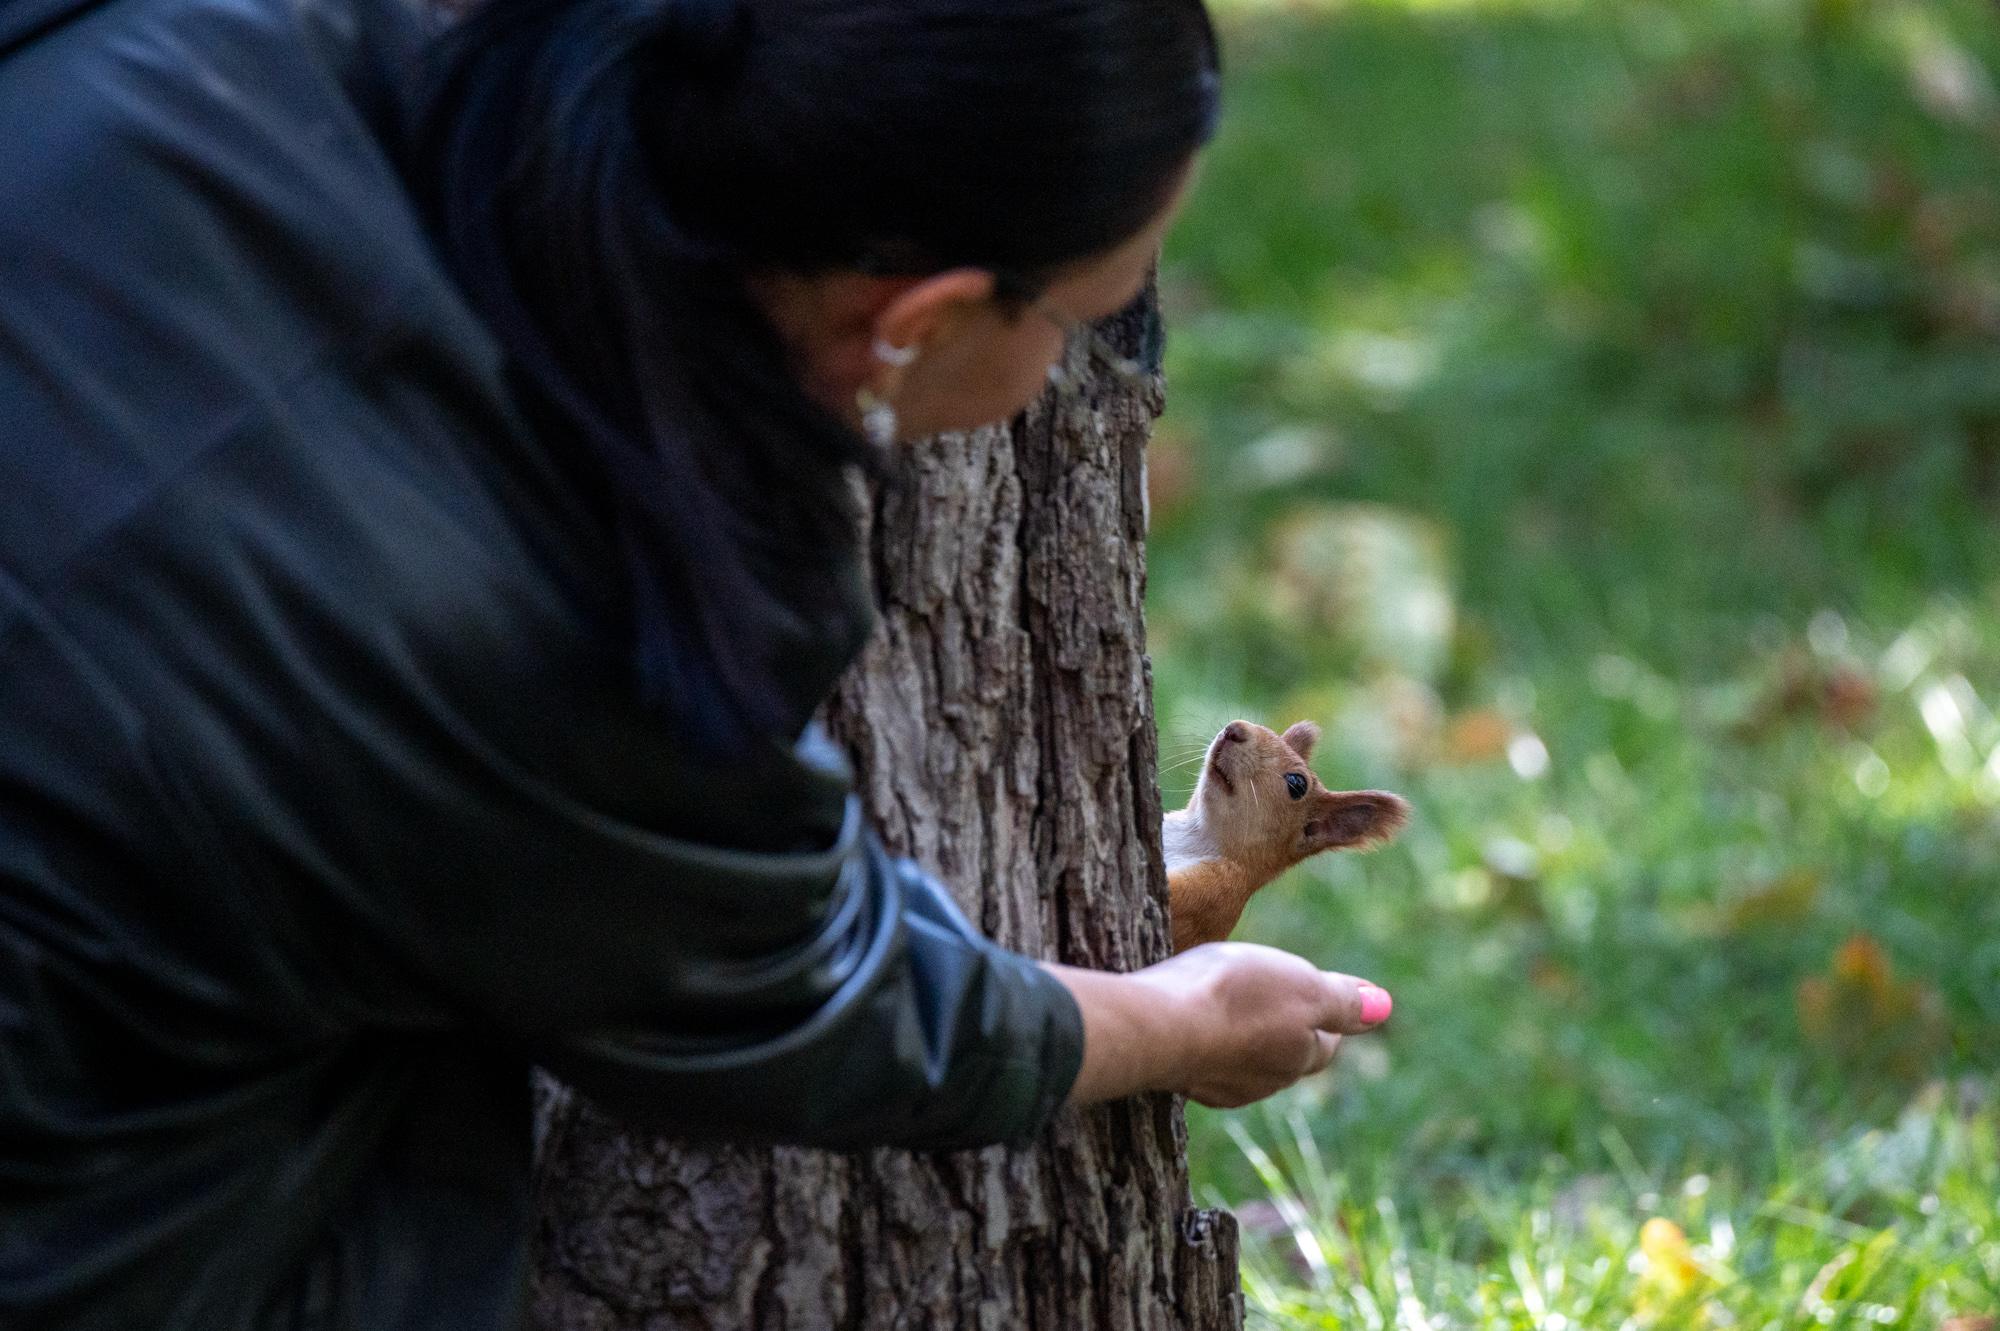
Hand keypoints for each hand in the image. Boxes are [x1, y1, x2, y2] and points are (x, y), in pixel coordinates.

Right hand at [1050, 943, 1390, 1108]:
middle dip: (1288, 1033)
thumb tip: (1384, 1007)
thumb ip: (1343, 1001)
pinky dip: (1209, 1046)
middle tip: (1277, 1004)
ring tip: (1233, 1012)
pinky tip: (1196, 1028)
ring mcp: (1223, 1085)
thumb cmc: (1235, 997)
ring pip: (1248, 1063)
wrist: (1160, 1027)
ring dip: (1245, 1040)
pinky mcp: (1184, 1080)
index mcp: (1301, 1055)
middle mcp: (1267, 1080)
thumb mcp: (1303, 987)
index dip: (1324, 1017)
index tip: (1314, 997)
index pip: (1325, 1042)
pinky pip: (1207, 1064)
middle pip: (1288, 1057)